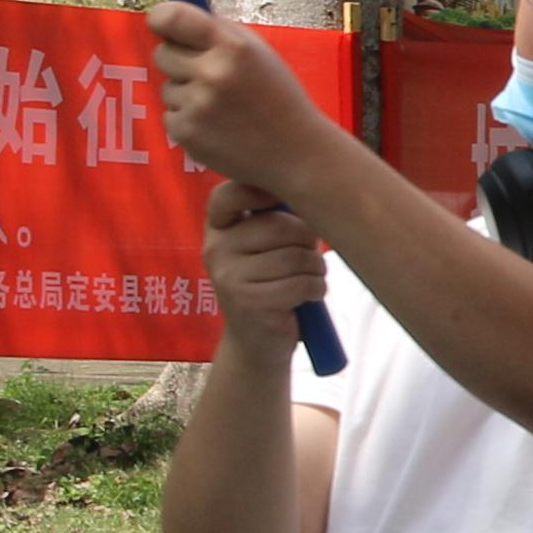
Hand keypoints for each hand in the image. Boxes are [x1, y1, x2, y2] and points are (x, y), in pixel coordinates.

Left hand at [152, 0, 331, 196]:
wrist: (297, 153)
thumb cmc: (279, 98)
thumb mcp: (259, 53)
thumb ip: (219, 33)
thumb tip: (174, 20)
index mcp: (234, 46)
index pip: (173, 17)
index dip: (161, 18)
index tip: (160, 24)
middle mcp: (213, 73)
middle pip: (162, 53)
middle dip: (179, 62)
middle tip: (209, 76)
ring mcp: (197, 106)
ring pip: (167, 88)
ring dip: (186, 94)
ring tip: (222, 108)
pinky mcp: (186, 133)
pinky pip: (170, 116)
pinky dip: (188, 121)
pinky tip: (217, 127)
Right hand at [200, 181, 330, 343]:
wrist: (256, 343)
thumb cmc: (273, 283)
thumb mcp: (268, 246)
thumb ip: (278, 218)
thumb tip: (314, 192)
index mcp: (218, 228)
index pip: (229, 195)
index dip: (260, 190)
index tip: (283, 201)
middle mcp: (216, 248)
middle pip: (280, 226)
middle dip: (308, 241)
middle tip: (309, 256)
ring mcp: (228, 276)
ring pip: (295, 256)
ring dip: (316, 268)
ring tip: (310, 277)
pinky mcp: (247, 302)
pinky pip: (300, 283)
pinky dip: (316, 289)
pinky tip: (309, 296)